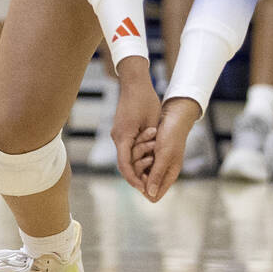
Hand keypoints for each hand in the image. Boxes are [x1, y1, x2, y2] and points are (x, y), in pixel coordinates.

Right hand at [110, 56, 159, 194]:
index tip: (143, 187)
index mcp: (123, 137)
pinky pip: (128, 147)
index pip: (125, 165)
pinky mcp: (121, 130)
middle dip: (137, 173)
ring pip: (127, 156)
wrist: (135, 83)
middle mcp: (117, 137)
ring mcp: (118, 134)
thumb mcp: (152, 122)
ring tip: (154, 162)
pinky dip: (137, 153)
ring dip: (140, 160)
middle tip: (151, 181)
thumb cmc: (145, 100)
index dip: (134, 178)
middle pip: (124, 163)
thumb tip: (153, 160)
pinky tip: (149, 156)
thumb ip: (150, 142)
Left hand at [143, 97, 203, 201]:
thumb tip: (150, 195)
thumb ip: (157, 175)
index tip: (144, 173)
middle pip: (143, 183)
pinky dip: (138, 150)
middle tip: (149, 156)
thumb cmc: (172, 135)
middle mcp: (161, 172)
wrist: (174, 116)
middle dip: (141, 169)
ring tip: (150, 144)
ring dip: (139, 157)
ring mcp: (155, 163)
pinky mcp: (149, 154)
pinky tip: (145, 139)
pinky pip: (136, 158)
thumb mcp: (165, 155)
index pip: (154, 196)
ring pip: (137, 170)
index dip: (145, 187)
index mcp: (169, 176)